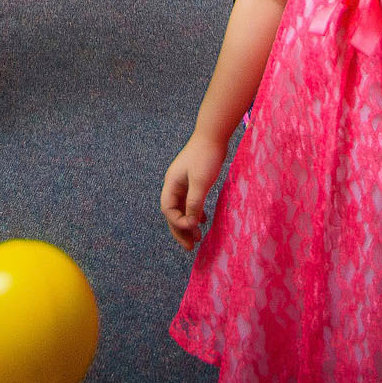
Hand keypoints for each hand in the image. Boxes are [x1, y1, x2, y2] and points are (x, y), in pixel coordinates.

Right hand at [160, 137, 225, 251]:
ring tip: (198, 238)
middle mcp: (174, 184)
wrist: (213, 135)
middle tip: (190, 247)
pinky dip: (195, 212)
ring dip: (189, 223)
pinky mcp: (193, 180)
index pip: (168, 210)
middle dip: (180, 230)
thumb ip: (194, 202)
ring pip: (182, 208)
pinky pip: (190, 201)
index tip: (193, 229)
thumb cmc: (205, 157)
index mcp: (171, 184)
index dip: (178, 222)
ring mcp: (183, 182)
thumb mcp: (200, 182)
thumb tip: (192, 222)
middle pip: (173, 212)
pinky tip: (204, 220)